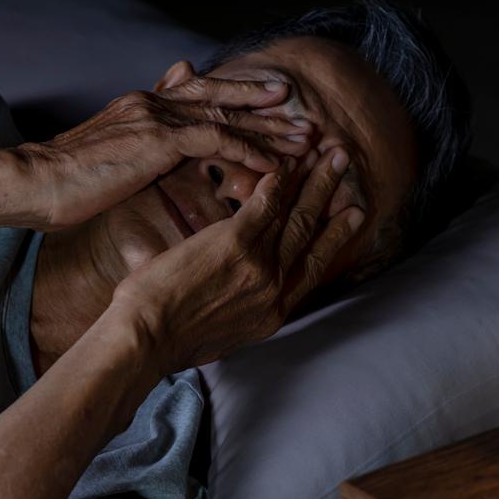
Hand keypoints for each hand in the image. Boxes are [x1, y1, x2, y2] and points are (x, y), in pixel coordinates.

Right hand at [18, 75, 310, 229]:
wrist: (30, 182)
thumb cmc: (62, 181)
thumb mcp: (105, 153)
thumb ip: (135, 140)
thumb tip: (151, 144)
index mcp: (141, 104)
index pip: (198, 92)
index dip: (236, 95)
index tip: (269, 101)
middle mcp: (152, 102)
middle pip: (220, 96)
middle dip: (263, 104)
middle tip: (300, 111)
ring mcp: (156, 118)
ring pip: (227, 116)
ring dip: (268, 129)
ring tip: (304, 139)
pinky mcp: (157, 140)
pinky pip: (216, 141)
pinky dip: (249, 150)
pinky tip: (274, 164)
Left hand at [110, 147, 364, 373]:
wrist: (147, 339)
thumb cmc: (166, 343)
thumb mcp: (216, 338)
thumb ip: (235, 315)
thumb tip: (230, 303)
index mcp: (271, 314)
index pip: (312, 268)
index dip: (334, 236)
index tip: (351, 215)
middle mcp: (274, 290)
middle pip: (310, 234)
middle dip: (330, 195)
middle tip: (344, 165)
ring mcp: (259, 266)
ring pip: (296, 216)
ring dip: (315, 181)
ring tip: (332, 154)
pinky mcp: (236, 244)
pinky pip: (266, 205)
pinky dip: (278, 182)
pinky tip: (288, 162)